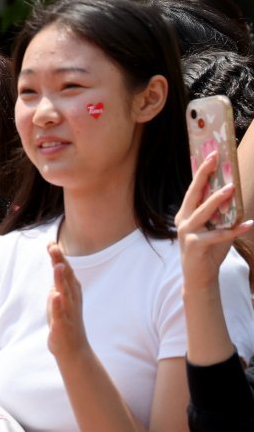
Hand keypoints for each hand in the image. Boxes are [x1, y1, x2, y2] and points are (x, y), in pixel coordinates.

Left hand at [46, 243, 88, 361]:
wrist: (73, 350)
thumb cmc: (65, 322)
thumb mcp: (59, 300)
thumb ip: (58, 283)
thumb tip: (57, 268)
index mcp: (71, 292)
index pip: (65, 271)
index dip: (59, 257)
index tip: (51, 243)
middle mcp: (72, 300)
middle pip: (66, 278)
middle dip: (60, 262)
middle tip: (54, 246)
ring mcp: (69, 312)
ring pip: (65, 293)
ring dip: (61, 280)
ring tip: (57, 266)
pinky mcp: (63, 325)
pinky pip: (60, 314)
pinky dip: (58, 305)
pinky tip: (55, 296)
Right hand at [176, 151, 252, 287]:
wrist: (199, 277)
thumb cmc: (209, 250)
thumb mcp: (215, 227)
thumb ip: (222, 212)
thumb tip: (235, 191)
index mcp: (186, 214)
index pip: (194, 189)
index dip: (202, 171)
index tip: (212, 154)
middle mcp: (184, 221)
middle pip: (194, 194)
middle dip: (204, 175)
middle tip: (215, 159)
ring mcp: (187, 233)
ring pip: (203, 212)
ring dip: (217, 200)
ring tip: (231, 188)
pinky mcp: (195, 246)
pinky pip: (217, 235)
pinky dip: (234, 230)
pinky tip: (248, 224)